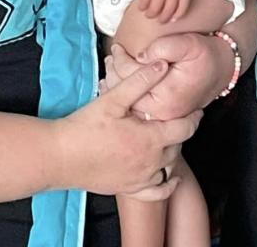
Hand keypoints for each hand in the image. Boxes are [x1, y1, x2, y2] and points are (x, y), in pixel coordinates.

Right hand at [55, 60, 200, 196]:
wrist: (60, 156)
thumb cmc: (85, 126)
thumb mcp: (113, 98)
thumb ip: (140, 81)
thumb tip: (162, 65)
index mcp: (150, 139)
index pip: (185, 127)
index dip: (193, 116)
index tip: (196, 107)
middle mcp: (151, 162)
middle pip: (178, 145)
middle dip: (180, 130)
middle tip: (176, 116)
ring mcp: (141, 178)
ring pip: (170, 166)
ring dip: (173, 151)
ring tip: (168, 137)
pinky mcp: (129, 188)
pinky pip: (157, 192)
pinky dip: (168, 184)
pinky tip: (170, 176)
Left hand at [106, 34, 234, 120]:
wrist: (221, 68)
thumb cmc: (205, 55)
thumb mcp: (188, 44)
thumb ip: (163, 48)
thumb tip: (140, 55)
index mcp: (167, 98)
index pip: (133, 80)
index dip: (121, 61)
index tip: (117, 47)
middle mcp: (162, 113)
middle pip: (127, 95)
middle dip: (114, 73)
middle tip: (110, 56)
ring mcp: (161, 116)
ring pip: (129, 102)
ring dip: (117, 83)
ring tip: (112, 65)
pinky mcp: (161, 113)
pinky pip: (136, 105)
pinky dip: (125, 92)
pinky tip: (117, 80)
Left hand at [138, 0, 196, 22]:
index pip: (144, 0)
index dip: (142, 7)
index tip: (142, 9)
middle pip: (155, 8)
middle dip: (151, 15)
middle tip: (150, 16)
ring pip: (169, 11)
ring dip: (163, 18)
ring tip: (161, 20)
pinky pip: (183, 7)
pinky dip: (178, 15)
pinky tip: (174, 18)